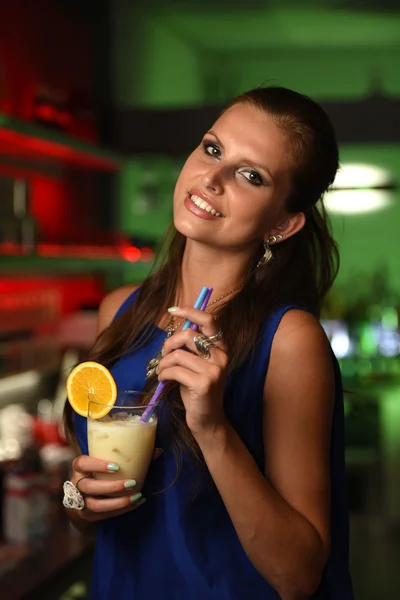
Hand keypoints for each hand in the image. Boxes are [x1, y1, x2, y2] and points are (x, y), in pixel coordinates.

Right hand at [69, 451, 160, 520]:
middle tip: (132, 483)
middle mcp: (76, 484)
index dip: (97, 465)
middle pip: (89, 487)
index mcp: (80, 467)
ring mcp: (80, 502)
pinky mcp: (88, 515)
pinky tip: (136, 503)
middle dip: (112, 487)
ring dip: (118, 502)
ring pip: (95, 505)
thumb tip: (158, 451)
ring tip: (136, 496)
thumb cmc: (101, 472)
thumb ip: (130, 455)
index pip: (82, 463)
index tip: (116, 467)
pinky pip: (104, 515)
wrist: (84, 494)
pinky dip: (122, 510)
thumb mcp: (109, 462)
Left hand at [157, 307, 228, 436]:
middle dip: (169, 344)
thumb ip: (190, 348)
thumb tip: (173, 330)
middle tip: (163, 356)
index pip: (209, 320)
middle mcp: (221, 357)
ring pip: (178, 354)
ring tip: (162, 372)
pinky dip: (164, 374)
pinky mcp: (204, 383)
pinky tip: (164, 381)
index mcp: (221, 348)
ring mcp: (214, 370)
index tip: (173, 311)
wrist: (208, 420)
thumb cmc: (198, 390)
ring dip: (164, 363)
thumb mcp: (196, 365)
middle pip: (188, 335)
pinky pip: (175, 370)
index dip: (190, 311)